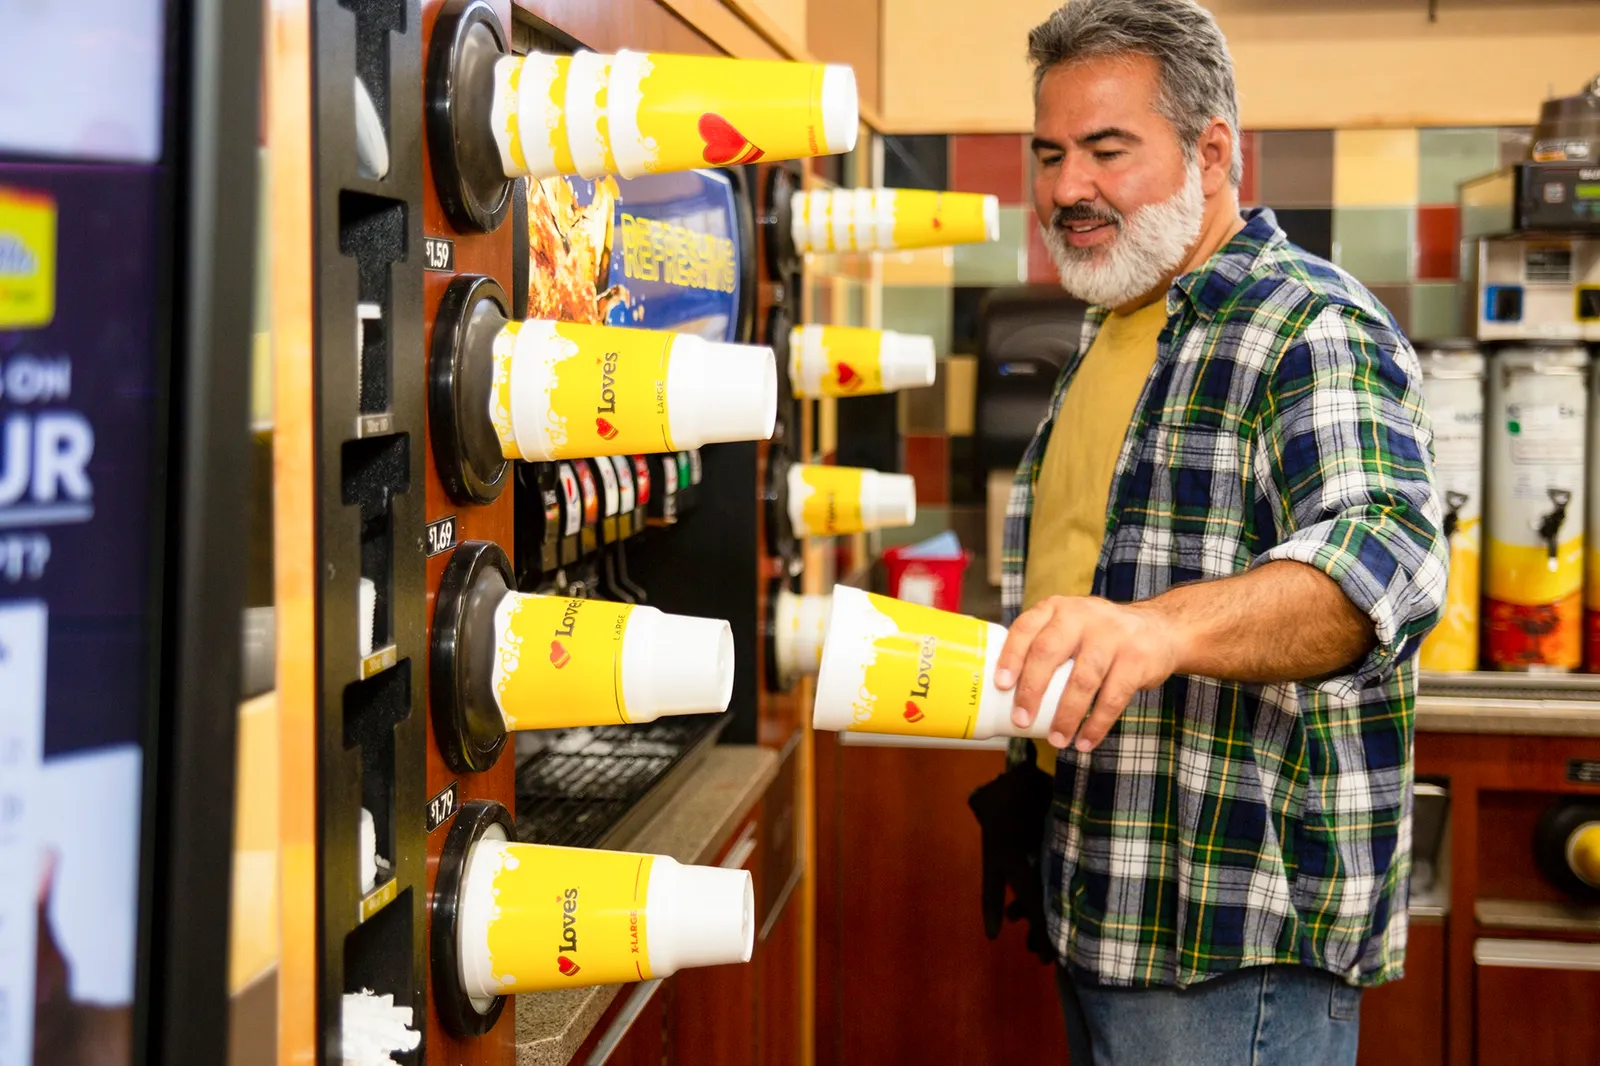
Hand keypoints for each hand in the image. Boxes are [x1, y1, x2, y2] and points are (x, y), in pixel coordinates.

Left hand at [995, 596, 1182, 750]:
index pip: (1027, 628)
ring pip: (1082, 680)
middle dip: (1032, 690)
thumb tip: (1006, 693)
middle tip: (1021, 720)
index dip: (1011, 657)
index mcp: (1058, 609)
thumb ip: (1044, 646)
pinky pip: (1113, 697)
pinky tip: (1086, 740)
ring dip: (1066, 715)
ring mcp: (1112, 636)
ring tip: (1057, 740)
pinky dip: (1097, 724)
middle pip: (1049, 652)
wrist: (1160, 629)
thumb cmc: (1100, 636)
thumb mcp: (1071, 626)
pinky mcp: (1136, 659)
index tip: (1001, 685)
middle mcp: (1083, 616)